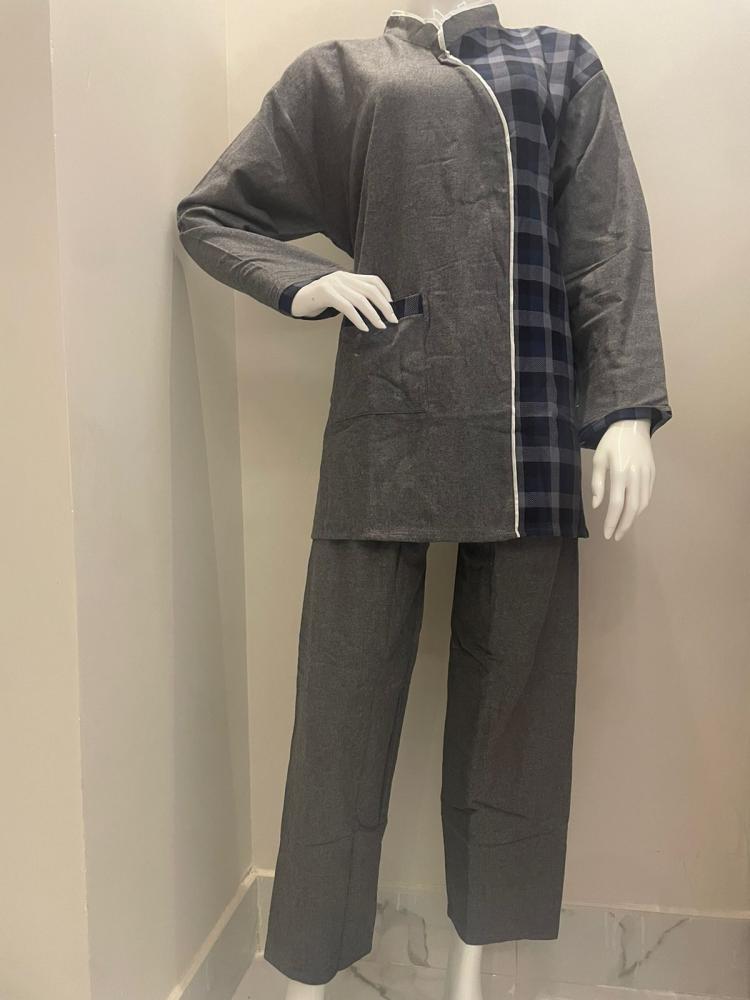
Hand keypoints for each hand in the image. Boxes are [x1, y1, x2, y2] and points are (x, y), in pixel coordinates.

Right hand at [291, 271, 398, 329]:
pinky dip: (358, 319)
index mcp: (348, 276)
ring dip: (373, 314)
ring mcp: (333, 284)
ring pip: (360, 299)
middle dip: (384, 306)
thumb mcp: (339, 295)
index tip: (392, 307)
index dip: (385, 293)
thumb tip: (374, 309)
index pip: (373, 280)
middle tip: (392, 319)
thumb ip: (353, 296)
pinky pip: (346, 307)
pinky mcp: (325, 293)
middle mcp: (342, 277)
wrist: (296, 299)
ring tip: (380, 325)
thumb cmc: (319, 300)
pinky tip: (364, 327)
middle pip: (370, 290)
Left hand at [591, 418, 654, 540]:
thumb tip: (597, 506)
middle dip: (624, 526)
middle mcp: (635, 475)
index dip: (612, 521)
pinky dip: (640, 507)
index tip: (607, 533)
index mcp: (620, 472)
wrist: (632, 424)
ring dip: (633, 518)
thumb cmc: (611, 441)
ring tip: (622, 527)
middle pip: (632, 508)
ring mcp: (646, 474)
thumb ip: (597, 483)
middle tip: (616, 537)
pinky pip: (647, 495)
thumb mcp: (598, 459)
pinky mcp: (653, 473)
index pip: (617, 504)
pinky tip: (632, 512)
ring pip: (642, 503)